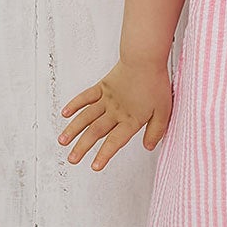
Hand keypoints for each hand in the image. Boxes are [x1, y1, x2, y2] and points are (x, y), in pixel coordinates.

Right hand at [57, 59, 172, 170]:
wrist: (144, 59)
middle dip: (82, 147)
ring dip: (73, 130)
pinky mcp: (102, 86)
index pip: (114, 142)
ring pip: (86, 117)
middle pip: (95, 132)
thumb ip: (156, 130)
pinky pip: (85, 97)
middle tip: (71, 159)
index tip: (94, 167)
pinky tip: (65, 113)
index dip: (104, 155)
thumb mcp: (164, 111)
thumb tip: (148, 146)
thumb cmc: (156, 83)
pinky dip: (74, 105)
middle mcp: (115, 112)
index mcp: (130, 120)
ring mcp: (106, 99)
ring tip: (62, 141)